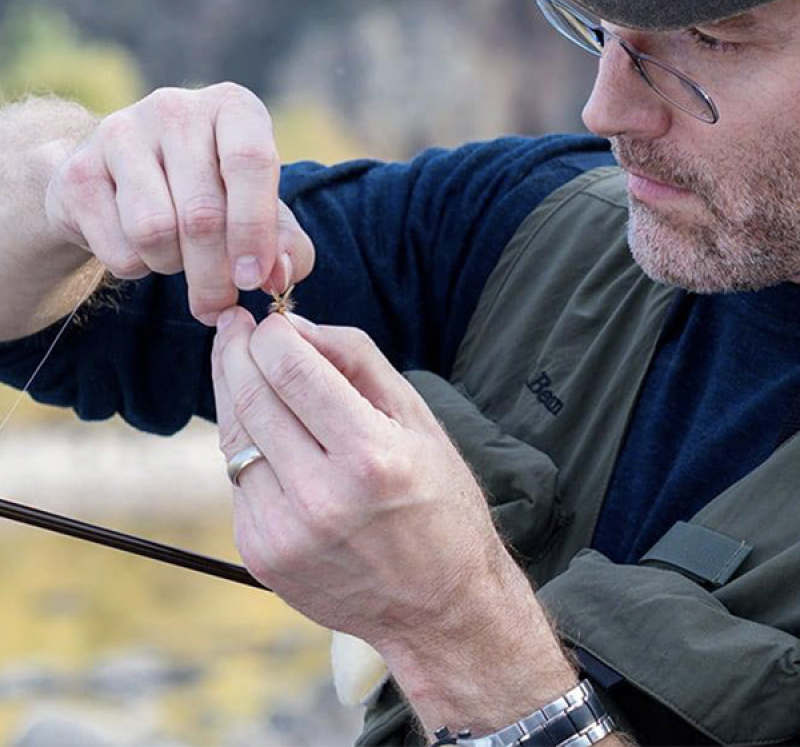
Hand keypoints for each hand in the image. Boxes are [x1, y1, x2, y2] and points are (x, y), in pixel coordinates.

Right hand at [43, 83, 313, 323]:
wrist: (125, 182)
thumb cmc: (215, 194)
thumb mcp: (262, 211)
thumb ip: (288, 244)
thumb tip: (279, 277)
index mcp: (233, 107)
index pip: (250, 161)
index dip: (255, 229)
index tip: (254, 280)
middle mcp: (175, 108)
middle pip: (201, 212)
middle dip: (215, 275)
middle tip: (219, 306)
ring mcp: (119, 133)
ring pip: (155, 231)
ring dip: (173, 266)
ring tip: (180, 257)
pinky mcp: (78, 171)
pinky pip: (117, 247)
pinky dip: (137, 267)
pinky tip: (143, 247)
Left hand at [212, 308, 507, 639]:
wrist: (440, 605)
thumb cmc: (439, 502)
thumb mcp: (419, 419)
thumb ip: (357, 361)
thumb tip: (295, 325)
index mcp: (370, 457)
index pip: (292, 371)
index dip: (272, 334)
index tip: (271, 320)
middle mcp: (320, 497)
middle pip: (251, 399)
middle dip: (237, 352)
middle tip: (235, 326)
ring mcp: (283, 533)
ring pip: (233, 439)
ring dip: (233, 394)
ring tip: (242, 365)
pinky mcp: (261, 556)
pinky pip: (238, 480)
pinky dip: (246, 446)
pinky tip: (266, 430)